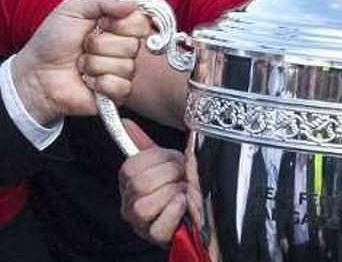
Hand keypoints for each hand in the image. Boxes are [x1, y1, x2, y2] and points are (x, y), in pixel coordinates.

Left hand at [10, 0, 151, 124]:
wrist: (35, 73)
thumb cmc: (52, 41)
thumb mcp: (72, 9)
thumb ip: (103, 0)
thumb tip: (133, 4)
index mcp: (117, 26)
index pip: (141, 23)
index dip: (121, 24)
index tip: (100, 24)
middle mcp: (123, 48)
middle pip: (133, 45)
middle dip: (101, 45)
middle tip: (83, 46)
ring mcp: (121, 71)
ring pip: (125, 66)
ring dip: (95, 64)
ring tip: (80, 65)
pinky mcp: (117, 92)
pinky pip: (122, 86)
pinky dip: (99, 83)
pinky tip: (87, 81)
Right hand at [119, 120, 187, 244]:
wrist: (197, 208)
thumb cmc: (178, 184)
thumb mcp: (164, 162)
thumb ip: (144, 144)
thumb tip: (125, 122)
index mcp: (129, 182)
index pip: (131, 167)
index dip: (159, 160)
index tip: (176, 160)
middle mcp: (129, 203)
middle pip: (139, 185)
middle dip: (169, 175)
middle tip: (184, 175)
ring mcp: (140, 223)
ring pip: (143, 206)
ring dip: (172, 194)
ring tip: (184, 191)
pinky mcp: (155, 237)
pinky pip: (158, 227)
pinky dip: (174, 212)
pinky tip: (184, 203)